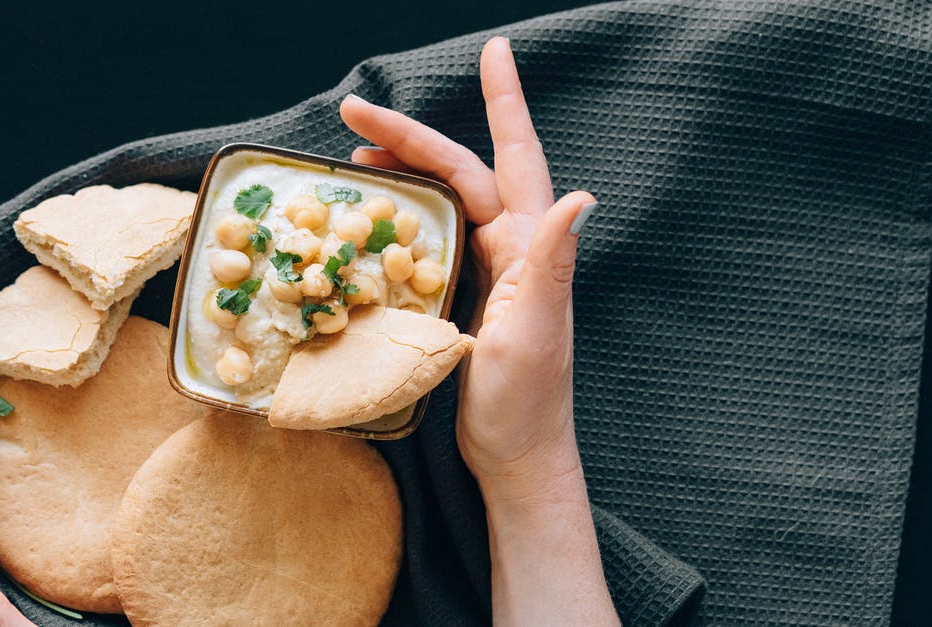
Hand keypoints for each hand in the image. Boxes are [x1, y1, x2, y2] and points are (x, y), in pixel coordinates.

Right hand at [341, 37, 615, 624]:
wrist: (516, 457)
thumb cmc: (526, 404)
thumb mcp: (535, 334)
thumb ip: (551, 265)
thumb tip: (580, 197)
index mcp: (529, 247)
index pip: (514, 158)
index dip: (505, 102)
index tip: (496, 49)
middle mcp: (514, 249)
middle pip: (461, 172)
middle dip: (409, 136)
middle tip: (351, 110)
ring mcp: (491, 273)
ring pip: (444, 202)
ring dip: (403, 173)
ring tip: (353, 157)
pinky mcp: (468, 298)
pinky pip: (433, 242)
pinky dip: (402, 220)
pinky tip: (372, 221)